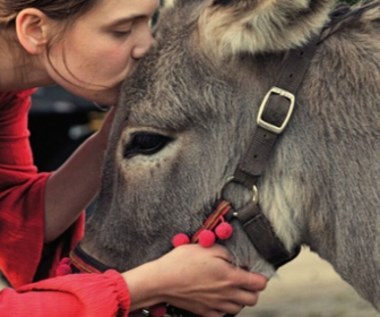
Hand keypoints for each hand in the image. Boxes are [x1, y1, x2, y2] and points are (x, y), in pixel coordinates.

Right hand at [123, 244, 266, 316]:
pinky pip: (222, 315)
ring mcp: (216, 305)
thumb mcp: (207, 248)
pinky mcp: (205, 312)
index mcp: (230, 278)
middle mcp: (226, 295)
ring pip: (239, 308)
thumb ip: (226, 253)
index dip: (260, 276)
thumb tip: (236, 260)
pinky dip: (224, 308)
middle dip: (253, 289)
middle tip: (244, 279)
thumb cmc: (183, 262)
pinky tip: (218, 297)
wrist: (162, 280)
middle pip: (253, 299)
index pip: (259, 284)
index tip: (254, 271)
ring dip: (239, 299)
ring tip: (230, 287)